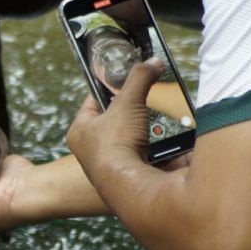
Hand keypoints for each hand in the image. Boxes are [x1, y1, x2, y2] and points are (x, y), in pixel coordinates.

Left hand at [67, 58, 163, 181]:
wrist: (127, 186)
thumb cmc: (114, 146)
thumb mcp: (127, 102)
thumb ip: (139, 78)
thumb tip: (152, 63)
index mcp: (79, 130)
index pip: (94, 100)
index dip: (110, 87)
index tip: (126, 78)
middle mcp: (92, 150)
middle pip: (117, 120)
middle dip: (136, 110)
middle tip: (149, 99)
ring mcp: (112, 164)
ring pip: (135, 138)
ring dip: (150, 128)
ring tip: (163, 118)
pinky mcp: (132, 175)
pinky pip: (149, 154)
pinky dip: (161, 146)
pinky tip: (171, 138)